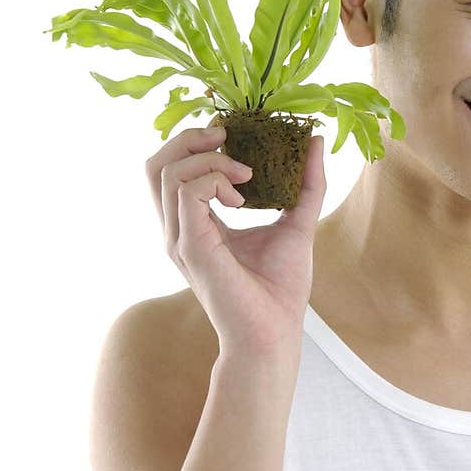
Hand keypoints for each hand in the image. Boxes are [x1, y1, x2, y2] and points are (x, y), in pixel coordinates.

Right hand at [144, 123, 325, 356]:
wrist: (275, 333)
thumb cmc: (281, 288)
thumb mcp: (297, 221)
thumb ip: (306, 183)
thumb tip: (315, 140)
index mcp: (195, 223)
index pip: (172, 170)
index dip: (196, 143)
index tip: (234, 137)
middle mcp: (179, 230)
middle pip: (154, 165)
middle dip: (189, 139)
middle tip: (227, 137)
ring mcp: (179, 238)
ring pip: (167, 172)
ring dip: (209, 160)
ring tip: (245, 177)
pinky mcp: (190, 245)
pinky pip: (188, 191)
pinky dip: (216, 180)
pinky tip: (242, 199)